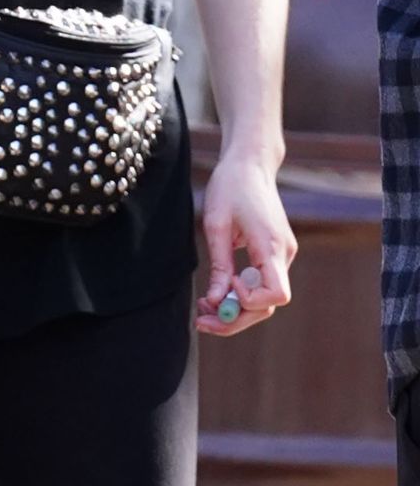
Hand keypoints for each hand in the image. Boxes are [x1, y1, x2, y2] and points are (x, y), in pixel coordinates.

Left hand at [196, 150, 296, 335]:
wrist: (250, 164)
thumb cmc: (231, 186)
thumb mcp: (216, 224)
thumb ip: (219, 265)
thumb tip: (216, 303)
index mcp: (272, 245)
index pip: (277, 294)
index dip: (250, 301)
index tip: (226, 285)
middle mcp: (284, 254)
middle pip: (268, 304)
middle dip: (235, 318)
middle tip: (201, 321)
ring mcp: (282, 255)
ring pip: (265, 299)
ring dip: (236, 310)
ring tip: (203, 309)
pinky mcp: (275, 254)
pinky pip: (262, 284)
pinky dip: (241, 295)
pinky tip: (217, 295)